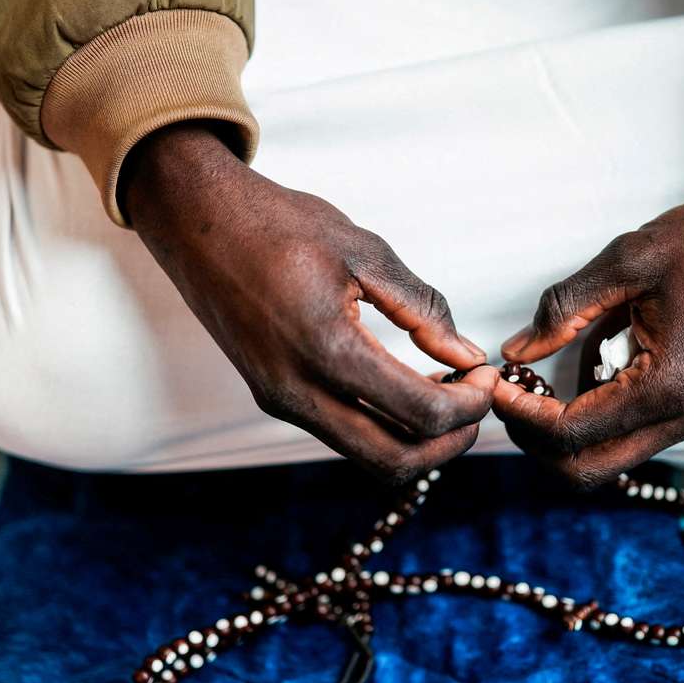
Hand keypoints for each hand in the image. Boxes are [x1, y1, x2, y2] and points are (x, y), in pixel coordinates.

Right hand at [124, 122, 496, 480]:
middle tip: (477, 402)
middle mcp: (297, 391)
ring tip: (447, 393)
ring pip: (366, 456)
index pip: (420, 413)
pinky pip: (340, 433)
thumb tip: (465, 354)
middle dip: (449, 442)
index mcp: (326, 349)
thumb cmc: (277, 224)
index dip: (470, 404)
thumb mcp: (364, 252)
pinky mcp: (272, 396)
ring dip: (416, 439)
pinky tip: (407, 387)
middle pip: (394, 462)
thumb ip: (422, 308)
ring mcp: (279, 399)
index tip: (488, 375)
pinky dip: (384, 426)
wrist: (195, 220)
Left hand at [493, 176, 683, 486]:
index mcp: (670, 386)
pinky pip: (637, 429)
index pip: (573, 434)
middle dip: (539, 440)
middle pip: (589, 469)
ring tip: (548, 373)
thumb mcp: (627, 261)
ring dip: (570, 427)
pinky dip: (602, 410)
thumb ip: (564, 309)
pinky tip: (592, 361)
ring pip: (613, 454)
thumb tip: (517, 349)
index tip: (497, 382)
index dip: (523, 415)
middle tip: (513, 396)